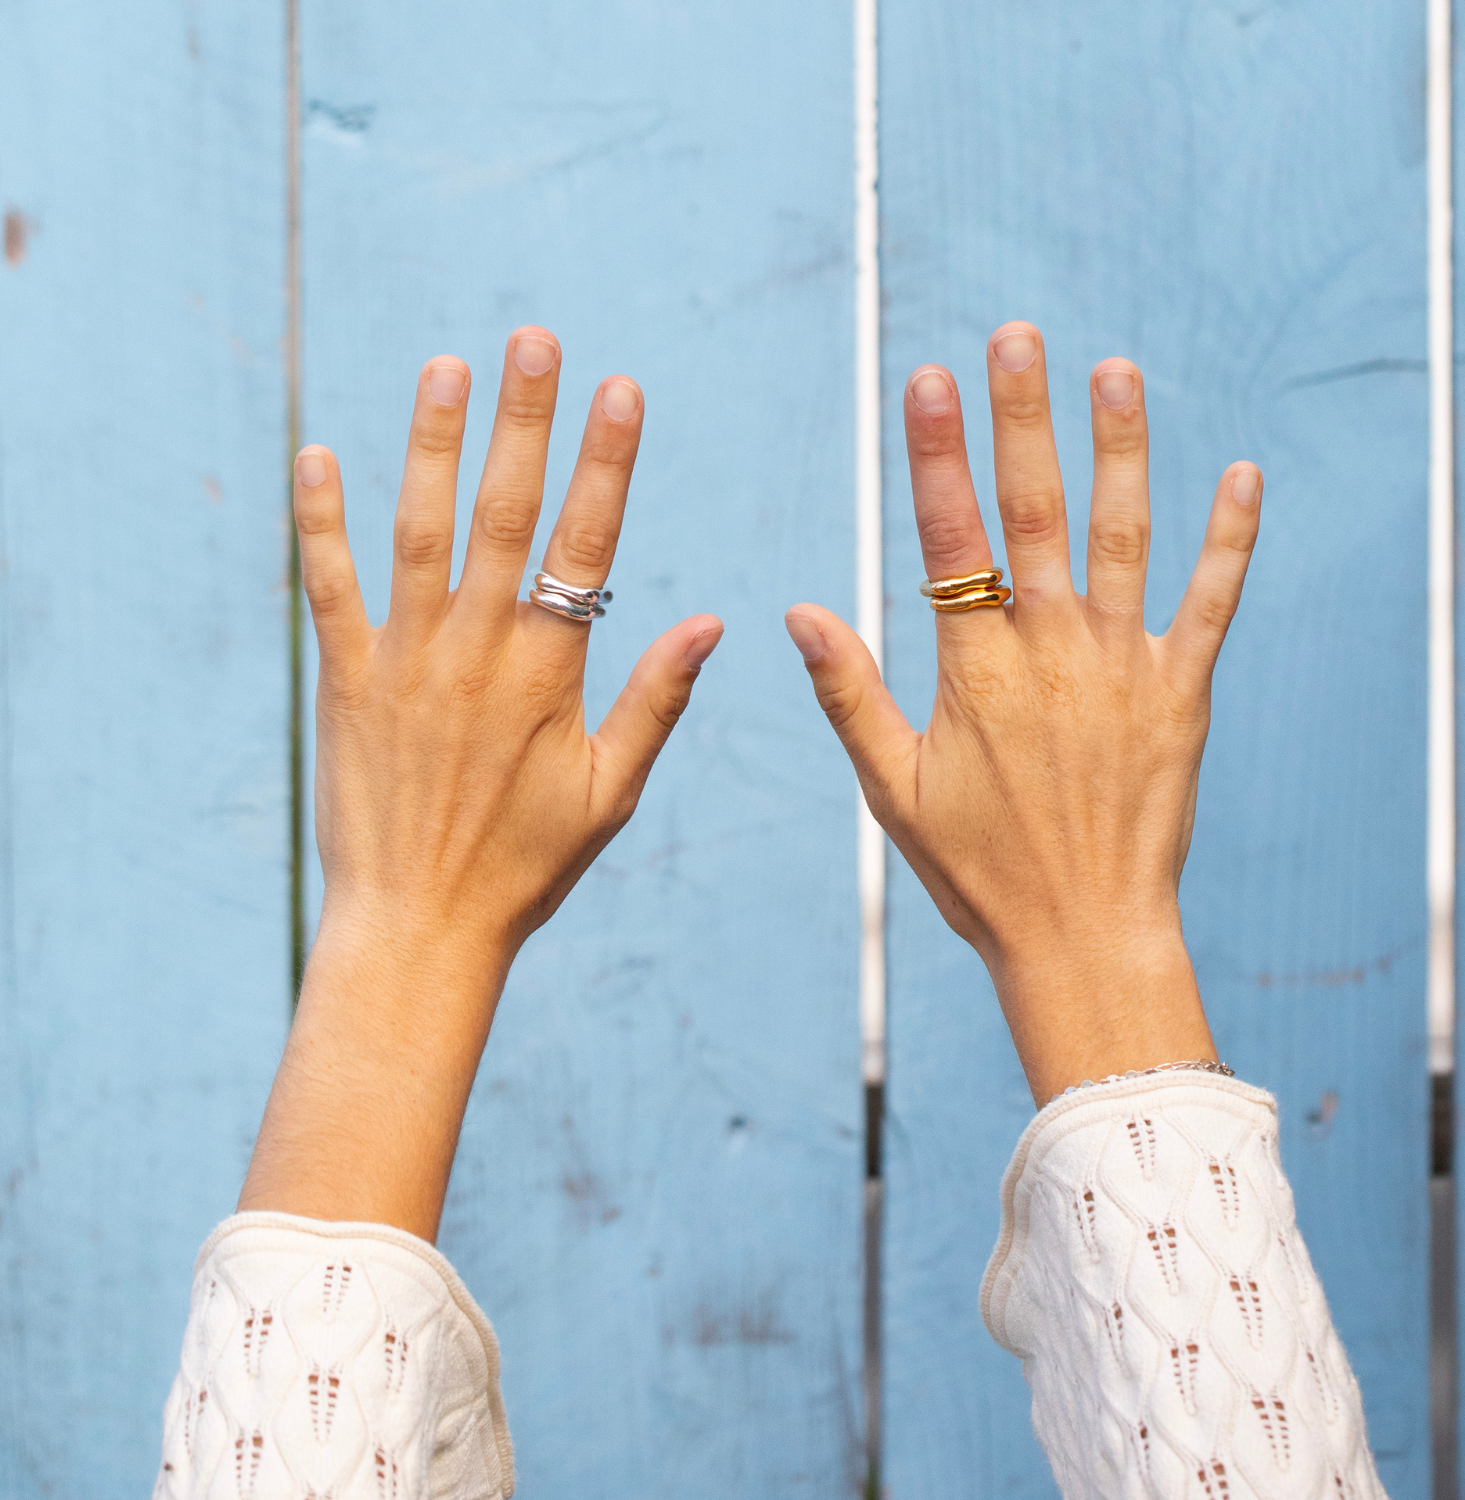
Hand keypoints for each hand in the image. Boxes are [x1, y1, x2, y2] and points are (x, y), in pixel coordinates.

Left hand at [239, 327, 721, 1236]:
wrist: (419, 925)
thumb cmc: (527, 866)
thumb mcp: (611, 791)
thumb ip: (656, 699)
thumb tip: (712, 619)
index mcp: (547, 672)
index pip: (584, 544)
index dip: (605, 463)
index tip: (620, 390)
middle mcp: (476, 649)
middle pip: (503, 513)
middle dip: (522, 420)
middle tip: (532, 339)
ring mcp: (405, 660)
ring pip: (419, 532)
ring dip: (432, 445)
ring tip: (446, 367)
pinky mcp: (346, 680)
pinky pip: (331, 587)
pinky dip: (322, 522)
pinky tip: (317, 456)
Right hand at [786, 322, 1260, 1103]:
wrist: (1083, 935)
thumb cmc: (978, 871)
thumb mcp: (892, 788)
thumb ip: (849, 693)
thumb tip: (799, 612)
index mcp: (976, 672)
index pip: (950, 538)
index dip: (938, 453)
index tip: (929, 378)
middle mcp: (1051, 652)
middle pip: (1035, 512)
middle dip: (1023, 418)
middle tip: (1019, 335)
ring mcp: (1123, 668)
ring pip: (1122, 537)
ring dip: (1120, 449)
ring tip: (1117, 371)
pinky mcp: (1181, 695)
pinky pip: (1211, 603)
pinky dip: (1230, 540)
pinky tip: (1243, 476)